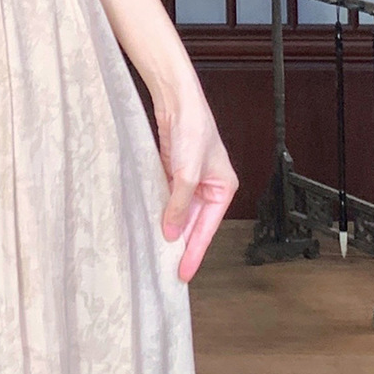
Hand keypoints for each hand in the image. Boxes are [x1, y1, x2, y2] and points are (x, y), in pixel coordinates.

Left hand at [155, 77, 237, 282]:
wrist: (176, 100)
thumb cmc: (192, 129)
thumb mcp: (186, 173)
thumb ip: (179, 205)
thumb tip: (171, 232)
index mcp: (223, 188)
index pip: (207, 229)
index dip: (194, 252)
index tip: (183, 273)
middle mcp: (209, 187)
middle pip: (193, 224)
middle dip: (181, 244)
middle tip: (167, 270)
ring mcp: (190, 181)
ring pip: (179, 213)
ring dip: (168, 229)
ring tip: (156, 253)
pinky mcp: (173, 173)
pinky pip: (167, 200)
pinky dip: (160, 212)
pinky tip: (150, 225)